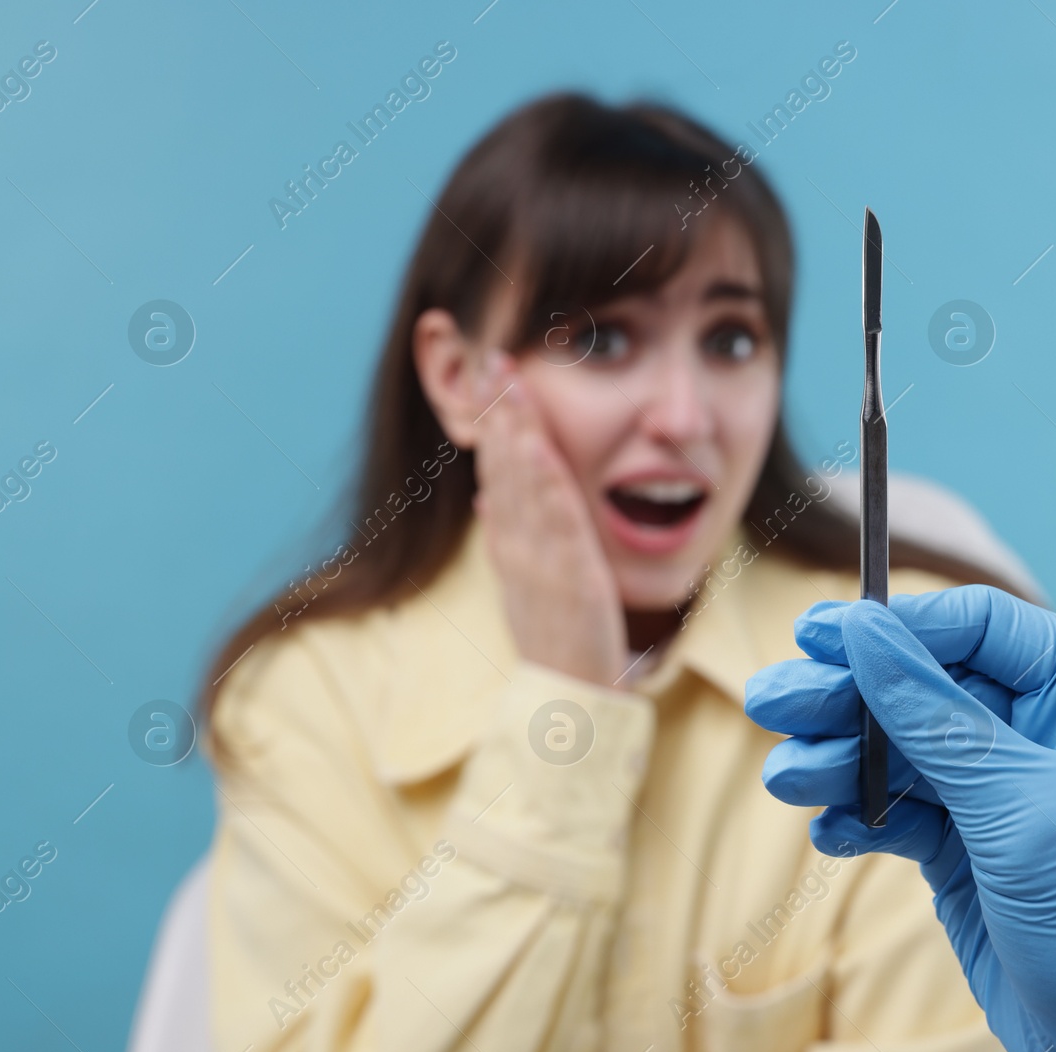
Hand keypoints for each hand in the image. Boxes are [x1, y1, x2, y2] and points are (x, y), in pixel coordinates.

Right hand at [472, 352, 625, 687]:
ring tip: (509, 379)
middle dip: (496, 408)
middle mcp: (516, 544)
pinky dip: (546, 480)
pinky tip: (542, 446)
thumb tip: (490, 504)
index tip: (486, 376)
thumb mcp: (526, 583)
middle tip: (489, 354)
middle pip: (502, 464)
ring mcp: (539, 558)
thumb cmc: (557, 638)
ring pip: (523, 481)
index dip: (491, 422)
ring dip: (517, 428)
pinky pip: (555, 519)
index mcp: (509, 543)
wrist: (569, 694)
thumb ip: (511, 540)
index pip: (496, 469)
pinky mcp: (569, 575)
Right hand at [745, 586, 1055, 1051]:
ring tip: (786, 777)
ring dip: (839, 760)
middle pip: (924, 683)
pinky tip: (831, 828)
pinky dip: (859, 816)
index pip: (979, 626)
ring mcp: (998, 787)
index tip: (820, 635)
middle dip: (847, 695)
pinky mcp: (964, 842)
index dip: (899, 626)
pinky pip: (897, 809)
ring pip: (899, 747)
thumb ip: (934, 718)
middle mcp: (1042, 727)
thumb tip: (865, 633)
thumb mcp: (1020, 805)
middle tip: (770, 702)